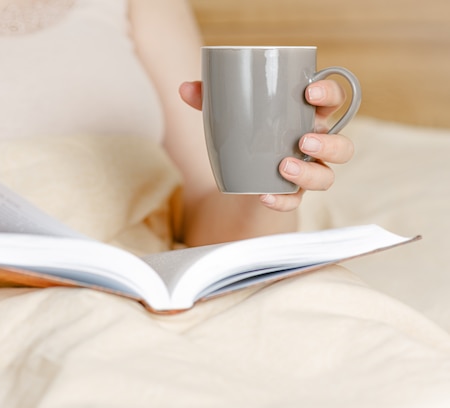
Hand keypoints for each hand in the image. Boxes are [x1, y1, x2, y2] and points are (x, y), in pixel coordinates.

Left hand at [179, 80, 353, 210]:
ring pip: (327, 177)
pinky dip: (282, 200)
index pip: (334, 99)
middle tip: (304, 140)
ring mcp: (307, 171)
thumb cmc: (244, 128)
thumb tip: (184, 88)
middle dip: (330, 143)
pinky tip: (264, 195)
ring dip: (311, 173)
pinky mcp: (291, 193)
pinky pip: (294, 201)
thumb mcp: (227, 110)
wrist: (236, 167)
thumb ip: (209, 97)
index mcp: (307, 114)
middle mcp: (316, 144)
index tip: (308, 91)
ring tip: (284, 166)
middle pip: (343, 145)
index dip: (329, 93)